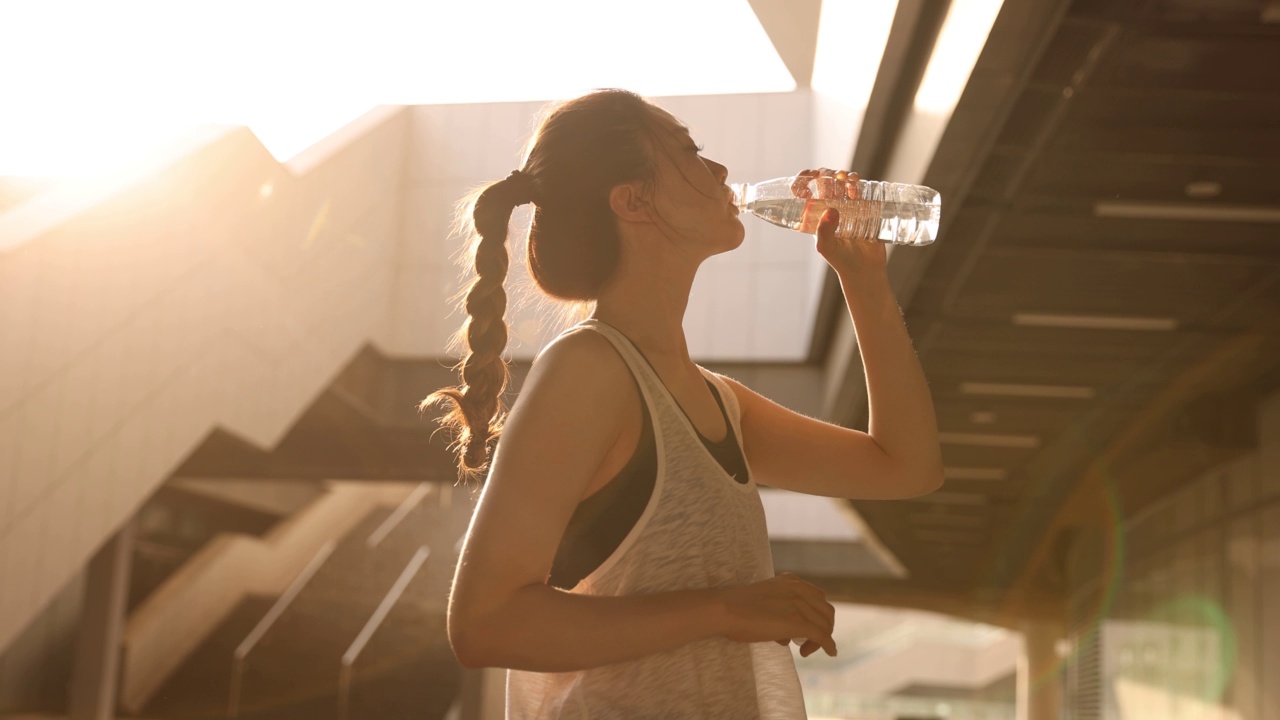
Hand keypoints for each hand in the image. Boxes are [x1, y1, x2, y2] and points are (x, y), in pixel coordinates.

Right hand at [714, 573, 836, 657]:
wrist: (725, 610)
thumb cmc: (736, 608)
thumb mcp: (763, 602)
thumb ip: (779, 614)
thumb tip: (786, 638)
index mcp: (791, 581)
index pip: (817, 598)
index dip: (817, 615)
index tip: (806, 628)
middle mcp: (799, 590)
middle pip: (826, 611)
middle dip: (822, 627)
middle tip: (807, 642)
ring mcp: (799, 605)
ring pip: (825, 625)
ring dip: (821, 639)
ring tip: (805, 651)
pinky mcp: (798, 622)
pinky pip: (823, 636)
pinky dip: (829, 646)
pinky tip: (830, 653)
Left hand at [794, 168, 887, 277]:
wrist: (865, 270)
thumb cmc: (841, 261)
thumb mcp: (826, 247)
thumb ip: (824, 231)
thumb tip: (830, 210)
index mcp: (815, 215)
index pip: (805, 191)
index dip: (804, 178)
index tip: (810, 175)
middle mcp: (829, 208)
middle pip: (825, 182)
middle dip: (828, 173)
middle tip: (836, 176)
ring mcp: (846, 207)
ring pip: (842, 183)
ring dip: (844, 175)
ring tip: (849, 179)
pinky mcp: (863, 208)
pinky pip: (859, 189)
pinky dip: (857, 183)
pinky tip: (857, 186)